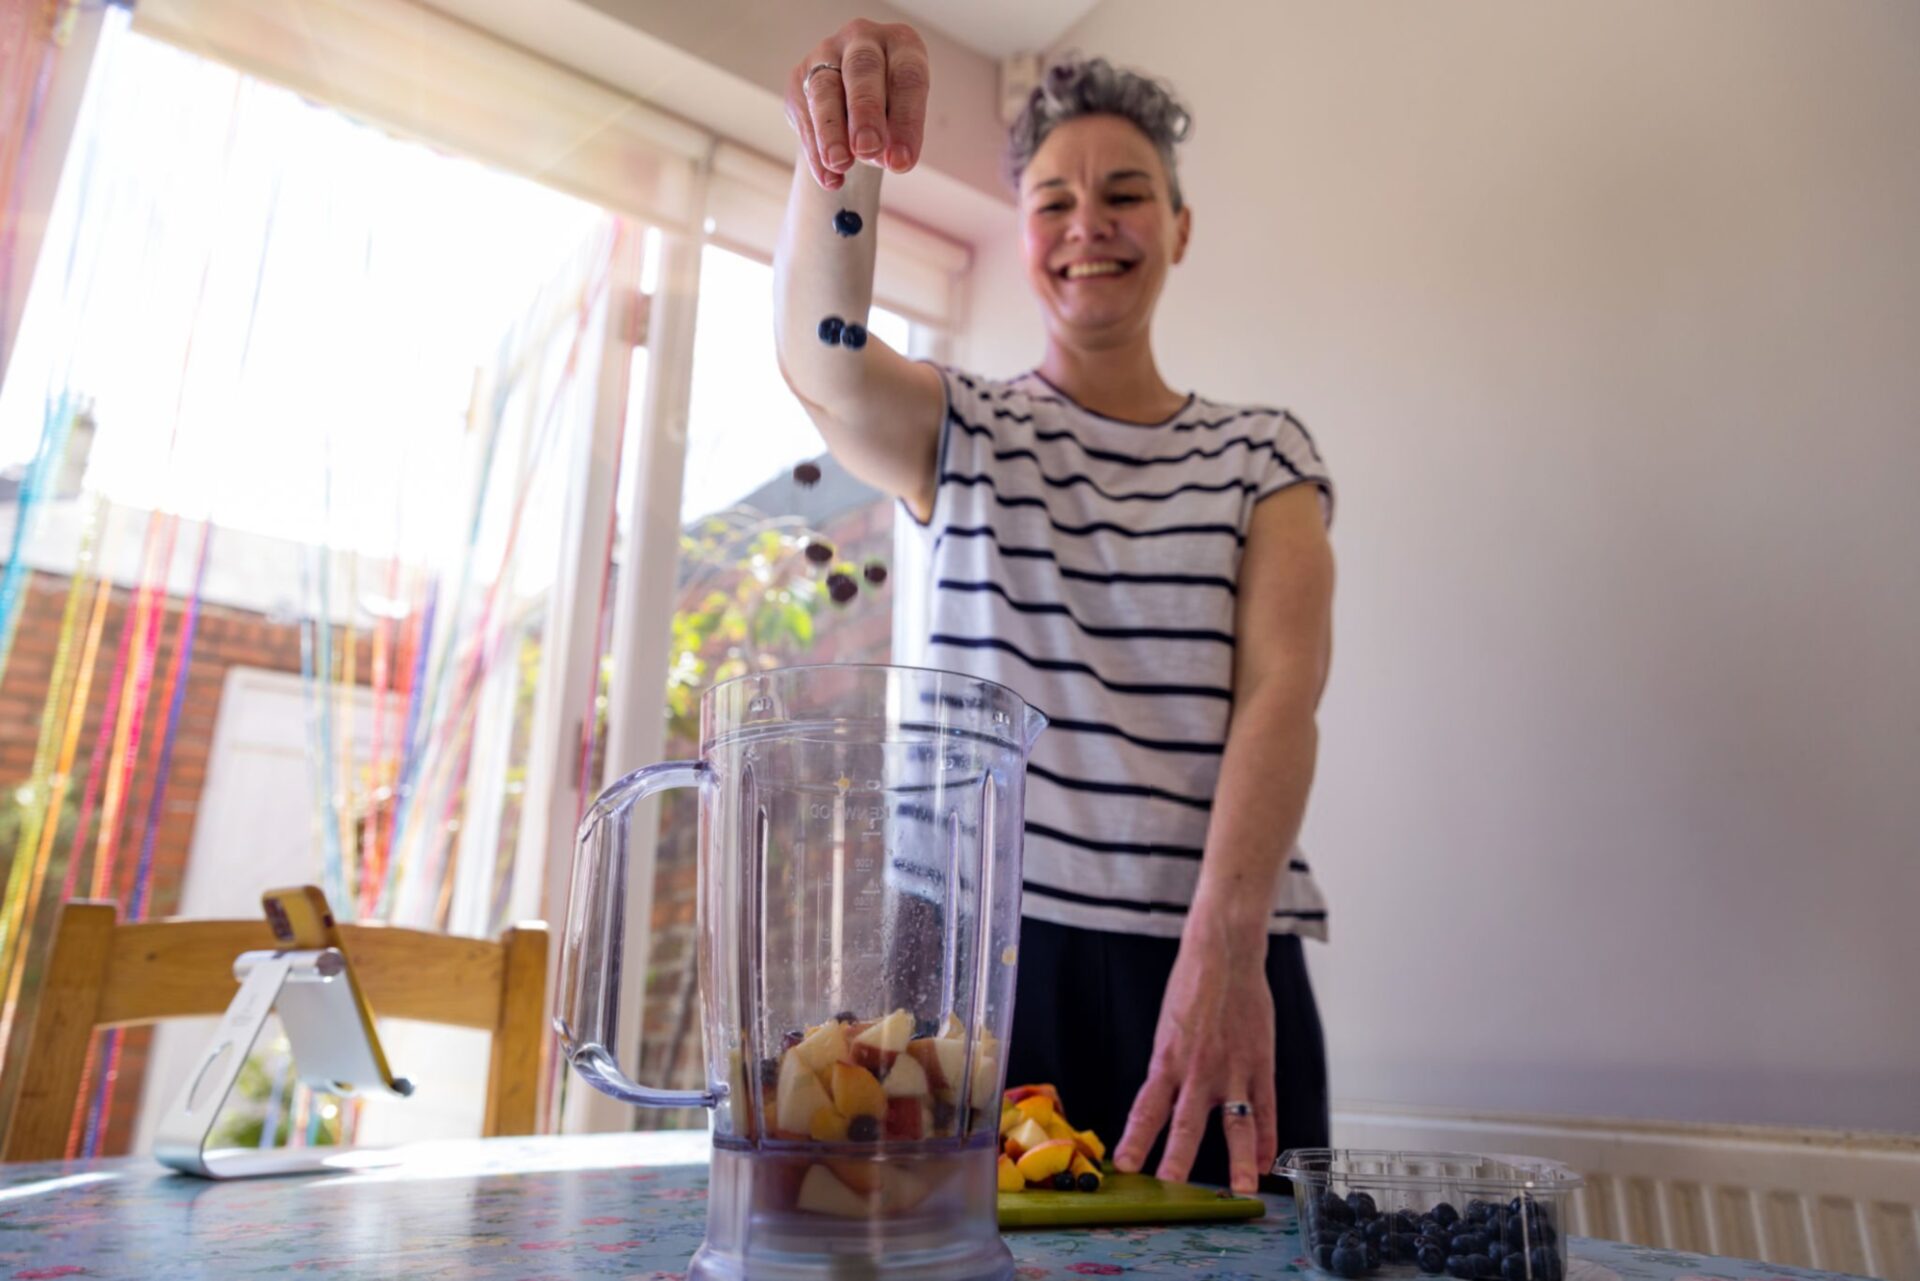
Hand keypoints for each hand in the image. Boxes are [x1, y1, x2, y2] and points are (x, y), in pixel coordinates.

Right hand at [785, 20, 930, 190]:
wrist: (855, 101)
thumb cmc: (889, 107)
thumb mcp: (902, 118)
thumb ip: (897, 135)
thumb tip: (892, 160)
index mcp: (900, 44)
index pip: (907, 78)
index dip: (906, 120)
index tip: (902, 162)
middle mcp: (862, 40)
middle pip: (861, 70)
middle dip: (865, 112)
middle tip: (868, 150)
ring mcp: (826, 55)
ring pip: (825, 90)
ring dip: (832, 131)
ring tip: (840, 164)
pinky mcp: (799, 78)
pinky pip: (805, 116)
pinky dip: (816, 151)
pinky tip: (830, 179)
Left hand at [1112, 925, 1277, 1194]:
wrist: (1224, 953)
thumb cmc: (1192, 986)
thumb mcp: (1168, 1027)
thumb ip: (1169, 1065)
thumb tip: (1167, 1100)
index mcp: (1167, 1058)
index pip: (1147, 1107)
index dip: (1136, 1138)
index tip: (1126, 1165)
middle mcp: (1198, 1068)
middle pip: (1186, 1122)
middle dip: (1179, 1158)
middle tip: (1172, 1186)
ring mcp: (1233, 1068)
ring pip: (1235, 1121)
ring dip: (1238, 1158)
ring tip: (1242, 1188)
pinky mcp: (1261, 1062)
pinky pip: (1265, 1107)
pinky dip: (1266, 1137)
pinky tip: (1265, 1161)